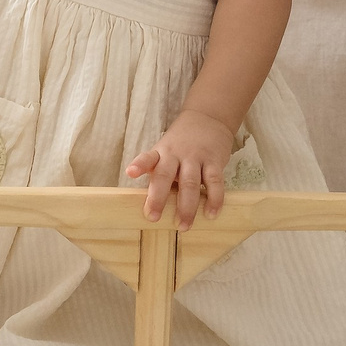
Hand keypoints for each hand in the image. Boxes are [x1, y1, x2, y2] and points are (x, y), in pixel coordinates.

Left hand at [125, 109, 235, 226]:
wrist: (209, 119)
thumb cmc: (182, 143)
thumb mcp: (166, 152)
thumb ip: (161, 173)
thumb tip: (155, 204)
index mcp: (161, 152)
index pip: (148, 158)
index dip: (139, 165)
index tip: (130, 172)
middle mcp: (176, 154)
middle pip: (165, 175)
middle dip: (159, 197)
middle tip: (154, 217)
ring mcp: (196, 157)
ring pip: (190, 183)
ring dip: (187, 207)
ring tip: (184, 226)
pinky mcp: (214, 161)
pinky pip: (215, 182)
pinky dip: (214, 199)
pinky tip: (211, 213)